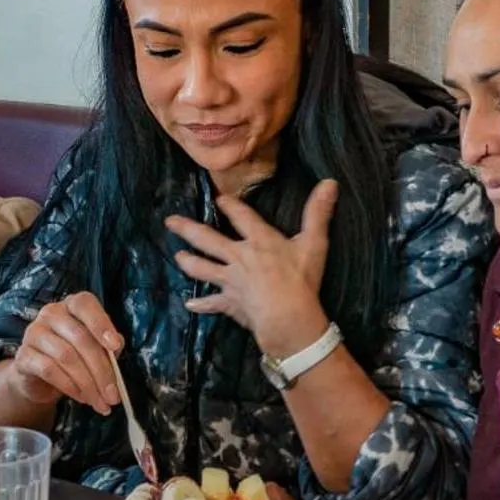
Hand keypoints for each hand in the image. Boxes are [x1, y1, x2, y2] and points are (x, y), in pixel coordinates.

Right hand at [6, 293, 124, 414]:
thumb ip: (108, 346)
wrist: (40, 378)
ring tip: (99, 401)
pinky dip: (69, 386)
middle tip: (113, 395)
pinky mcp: (23, 356)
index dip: (101, 324)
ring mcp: (34, 333)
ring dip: (87, 383)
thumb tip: (116, 348)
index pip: (84, 304)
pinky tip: (81, 397)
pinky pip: (49, 370)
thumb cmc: (75, 357)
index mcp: (72, 306)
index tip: (115, 346)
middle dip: (101, 370)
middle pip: (79, 337)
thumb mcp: (96, 349)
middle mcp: (51, 313)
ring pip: (66, 356)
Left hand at [167, 180, 336, 357]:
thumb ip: (318, 213)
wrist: (287, 317)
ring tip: (177, 256)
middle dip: (188, 229)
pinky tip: (189, 305)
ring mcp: (231, 281)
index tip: (219, 198)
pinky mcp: (230, 303)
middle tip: (170, 222)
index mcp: (259, 241)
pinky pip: (213, 303)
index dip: (230, 205)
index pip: (241, 216)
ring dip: (189, 262)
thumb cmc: (301, 280)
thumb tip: (329, 182)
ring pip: (203, 269)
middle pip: (208, 240)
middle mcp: (239, 257)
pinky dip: (201, 305)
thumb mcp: (314, 243)